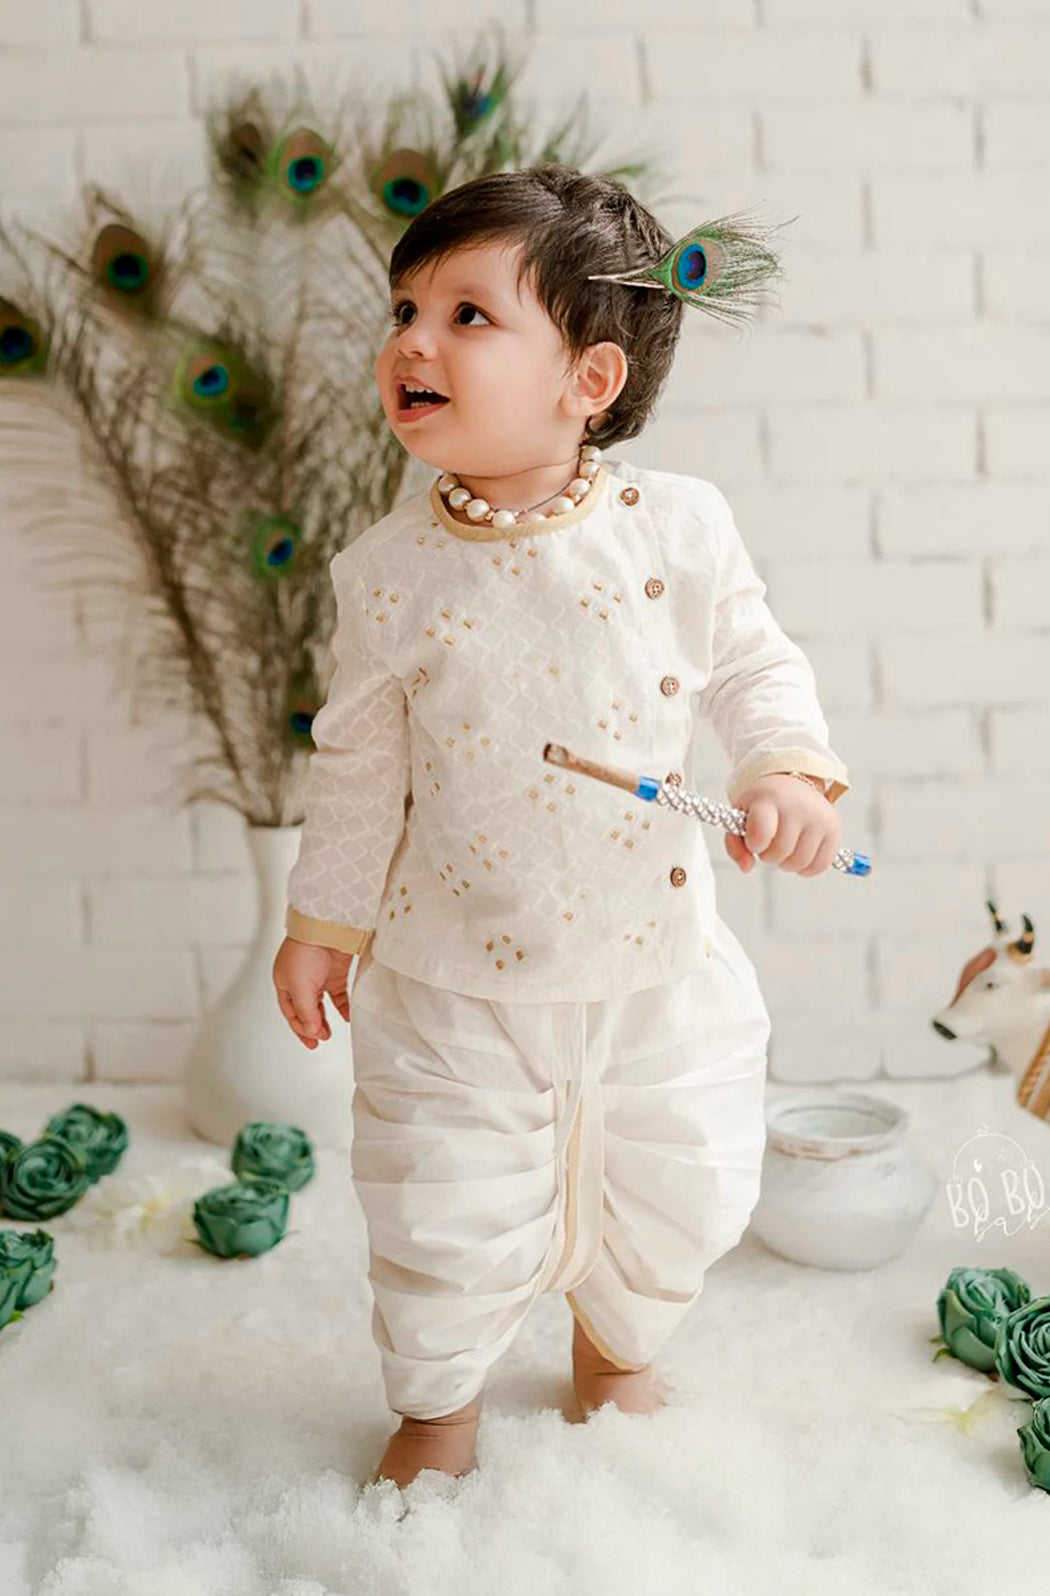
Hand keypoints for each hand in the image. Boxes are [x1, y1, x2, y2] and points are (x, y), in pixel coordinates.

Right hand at [272, 936, 355, 1048]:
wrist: (326, 928)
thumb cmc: (305, 950)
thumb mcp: (298, 986)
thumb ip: (305, 1011)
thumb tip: (310, 1031)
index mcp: (284, 983)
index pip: (291, 1012)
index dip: (300, 1029)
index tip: (312, 1041)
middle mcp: (300, 981)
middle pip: (305, 1010)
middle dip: (311, 1027)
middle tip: (321, 1040)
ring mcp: (318, 977)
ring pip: (320, 1004)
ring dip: (324, 1019)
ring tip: (330, 1033)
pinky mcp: (335, 973)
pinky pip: (338, 995)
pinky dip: (342, 1007)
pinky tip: (346, 1017)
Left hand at [724, 774, 840, 876]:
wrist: (792, 784)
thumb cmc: (762, 806)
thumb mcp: (740, 818)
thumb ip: (735, 845)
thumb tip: (747, 868)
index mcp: (769, 799)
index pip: (761, 833)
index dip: (754, 844)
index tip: (754, 840)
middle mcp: (798, 806)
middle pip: (779, 853)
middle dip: (768, 855)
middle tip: (769, 843)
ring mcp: (819, 817)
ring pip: (799, 863)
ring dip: (786, 863)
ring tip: (784, 847)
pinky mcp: (834, 829)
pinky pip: (819, 866)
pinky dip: (806, 868)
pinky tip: (798, 853)